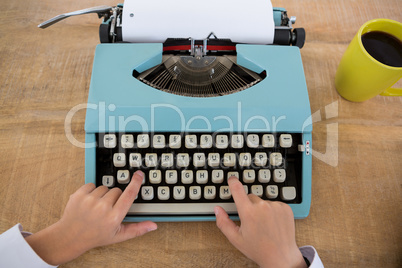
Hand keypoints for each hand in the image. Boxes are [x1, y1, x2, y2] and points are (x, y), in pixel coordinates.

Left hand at [26, 170, 156, 264]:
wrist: (70, 237)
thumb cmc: (95, 236)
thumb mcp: (118, 236)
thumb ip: (137, 229)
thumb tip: (153, 226)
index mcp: (114, 217)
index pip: (129, 195)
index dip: (136, 183)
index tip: (139, 174)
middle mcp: (103, 208)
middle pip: (116, 191)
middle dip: (114, 198)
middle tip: (106, 210)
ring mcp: (90, 200)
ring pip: (104, 187)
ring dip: (102, 195)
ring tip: (95, 208)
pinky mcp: (79, 194)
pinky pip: (91, 184)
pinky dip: (91, 191)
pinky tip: (88, 203)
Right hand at [214, 177, 306, 267]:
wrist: (281, 257)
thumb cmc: (259, 249)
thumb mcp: (236, 239)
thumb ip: (223, 222)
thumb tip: (217, 210)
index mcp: (248, 213)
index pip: (238, 190)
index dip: (233, 182)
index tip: (232, 179)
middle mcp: (262, 206)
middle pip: (251, 197)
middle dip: (249, 206)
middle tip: (252, 221)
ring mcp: (275, 206)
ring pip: (263, 201)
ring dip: (262, 209)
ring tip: (264, 225)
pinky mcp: (285, 208)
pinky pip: (275, 204)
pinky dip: (273, 211)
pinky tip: (273, 223)